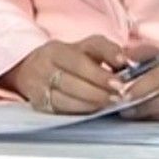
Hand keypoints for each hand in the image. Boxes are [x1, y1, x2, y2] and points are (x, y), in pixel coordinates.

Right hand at [0, 36, 127, 113]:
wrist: (31, 70)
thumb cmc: (67, 60)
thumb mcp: (85, 48)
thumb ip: (106, 50)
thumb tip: (126, 61)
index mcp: (57, 49)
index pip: (79, 60)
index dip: (100, 72)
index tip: (119, 79)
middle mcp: (44, 65)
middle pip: (72, 79)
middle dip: (98, 89)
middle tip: (119, 95)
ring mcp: (38, 85)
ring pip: (66, 96)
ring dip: (91, 102)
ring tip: (110, 103)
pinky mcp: (38, 102)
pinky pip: (60, 108)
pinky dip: (80, 109)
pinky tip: (94, 109)